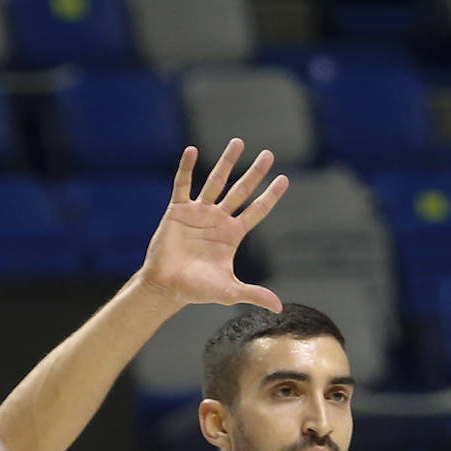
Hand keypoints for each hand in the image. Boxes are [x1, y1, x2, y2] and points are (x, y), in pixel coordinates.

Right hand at [138, 138, 289, 312]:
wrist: (166, 287)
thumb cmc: (196, 290)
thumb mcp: (228, 291)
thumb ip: (253, 294)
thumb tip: (278, 307)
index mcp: (232, 235)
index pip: (257, 210)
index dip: (270, 196)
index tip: (284, 179)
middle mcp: (218, 219)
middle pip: (241, 191)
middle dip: (255, 173)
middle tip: (269, 154)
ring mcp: (198, 213)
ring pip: (215, 181)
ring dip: (226, 162)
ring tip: (238, 142)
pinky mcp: (177, 210)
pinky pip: (182, 185)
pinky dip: (186, 168)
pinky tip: (192, 151)